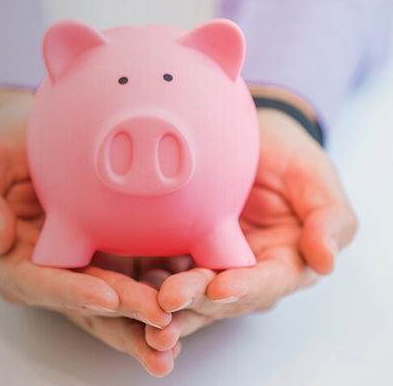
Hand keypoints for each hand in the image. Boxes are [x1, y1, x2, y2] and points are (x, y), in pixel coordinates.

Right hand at [0, 88, 178, 375]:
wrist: (24, 135)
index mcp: (2, 258)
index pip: (35, 282)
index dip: (70, 291)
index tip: (106, 296)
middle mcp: (37, 274)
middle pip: (79, 301)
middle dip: (120, 316)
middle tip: (159, 320)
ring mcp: (72, 269)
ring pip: (107, 303)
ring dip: (140, 322)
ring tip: (173, 339)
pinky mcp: (101, 259)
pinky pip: (129, 282)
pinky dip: (154, 298)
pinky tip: (188, 310)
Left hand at [149, 105, 357, 348]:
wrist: (243, 134)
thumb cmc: (286, 154)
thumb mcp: (315, 175)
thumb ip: (328, 217)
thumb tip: (327, 261)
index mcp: (284, 263)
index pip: (266, 283)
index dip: (246, 287)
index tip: (221, 287)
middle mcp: (244, 274)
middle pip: (219, 298)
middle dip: (195, 301)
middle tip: (167, 300)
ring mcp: (206, 267)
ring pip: (185, 297)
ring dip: (163, 308)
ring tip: (140, 312)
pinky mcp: (174, 257)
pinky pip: (154, 276)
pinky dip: (138, 289)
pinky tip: (117, 295)